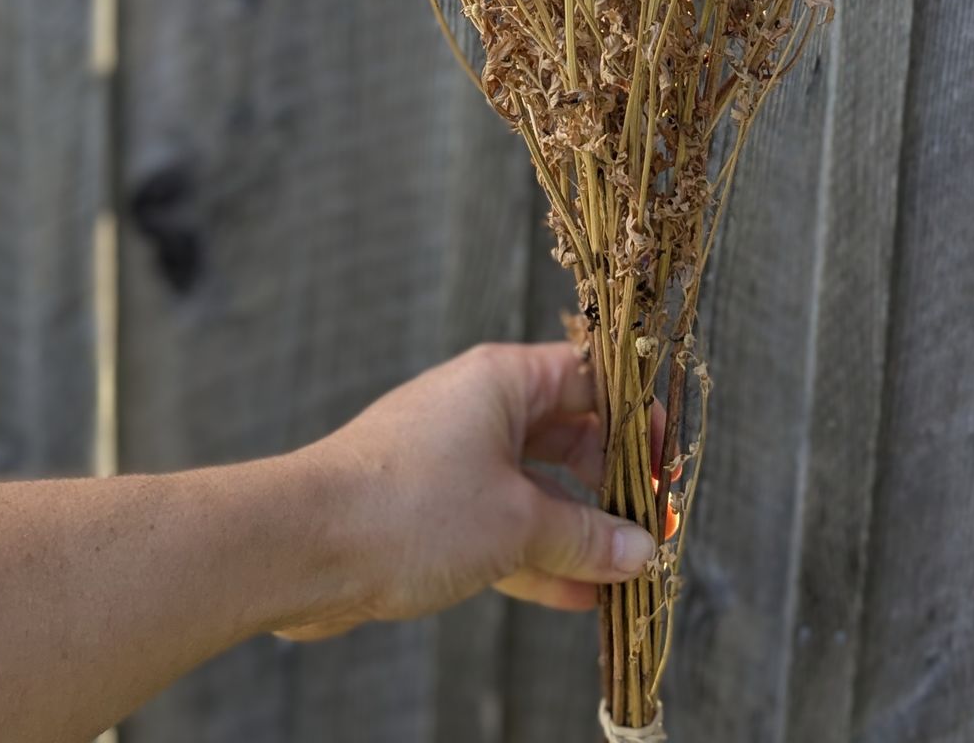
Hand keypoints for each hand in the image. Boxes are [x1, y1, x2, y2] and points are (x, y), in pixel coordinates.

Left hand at [274, 342, 658, 637]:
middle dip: (614, 482)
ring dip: (582, 531)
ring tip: (630, 571)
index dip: (637, 415)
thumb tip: (641, 551)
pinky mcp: (432, 511)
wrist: (304, 546)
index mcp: (502, 380)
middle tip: (658, 525)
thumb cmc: (412, 508)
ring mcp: (454, 461)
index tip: (670, 461)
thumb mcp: (517, 522)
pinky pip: (503, 528)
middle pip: (568, 435)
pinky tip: (583, 597)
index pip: (590, 377)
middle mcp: (479, 409)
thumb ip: (585, 536)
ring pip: (536, 489)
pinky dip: (541, 558)